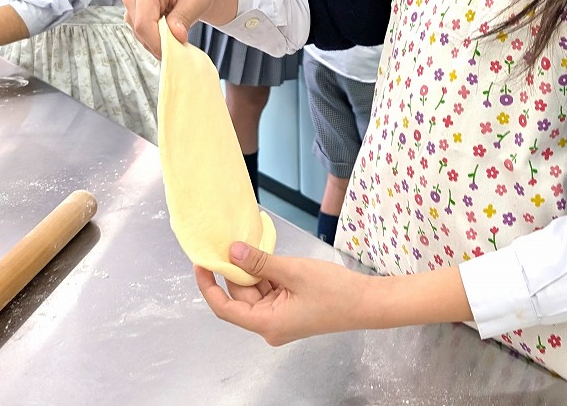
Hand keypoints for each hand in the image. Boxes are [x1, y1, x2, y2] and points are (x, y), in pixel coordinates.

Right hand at [122, 0, 224, 57]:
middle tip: (182, 43)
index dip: (157, 43)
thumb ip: (185, 16)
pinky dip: (157, 39)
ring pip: (140, 36)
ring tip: (179, 32)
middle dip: (160, 43)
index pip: (144, 23)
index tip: (176, 51)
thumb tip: (176, 37)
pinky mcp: (133, 14)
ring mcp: (131, 5)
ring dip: (159, 42)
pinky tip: (171, 31)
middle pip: (140, 31)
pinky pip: (142, 35)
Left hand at [194, 242, 369, 345]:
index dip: (208, 286)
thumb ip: (260, 262)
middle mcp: (269, 326)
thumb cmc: (334, 291)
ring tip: (257, 246)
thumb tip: (232, 252)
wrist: (366, 302)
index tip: (201, 263)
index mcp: (266, 323)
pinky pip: (269, 291)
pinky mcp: (289, 310)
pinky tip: (269, 256)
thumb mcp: (293, 272)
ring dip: (254, 270)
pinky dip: (267, 274)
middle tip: (235, 241)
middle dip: (238, 270)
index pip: (224, 308)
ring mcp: (279, 319)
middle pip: (241, 297)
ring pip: (255, 292)